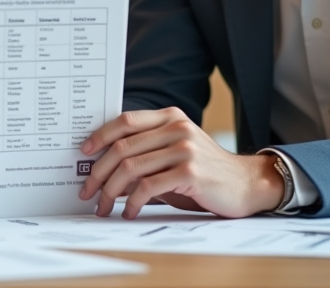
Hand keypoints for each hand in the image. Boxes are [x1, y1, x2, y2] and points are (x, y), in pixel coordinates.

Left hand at [78, 108, 283, 218]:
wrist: (246, 184)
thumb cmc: (205, 173)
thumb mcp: (174, 154)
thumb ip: (145, 154)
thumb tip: (105, 172)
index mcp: (170, 117)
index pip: (125, 121)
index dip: (100, 135)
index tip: (83, 152)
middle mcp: (176, 128)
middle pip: (122, 146)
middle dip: (99, 172)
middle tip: (87, 191)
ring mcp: (184, 149)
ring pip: (131, 167)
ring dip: (110, 191)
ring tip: (103, 206)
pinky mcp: (190, 173)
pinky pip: (148, 187)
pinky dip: (132, 202)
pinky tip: (129, 212)